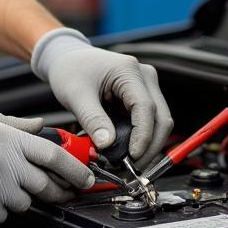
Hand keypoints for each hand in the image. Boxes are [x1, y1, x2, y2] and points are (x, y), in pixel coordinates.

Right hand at [0, 112, 94, 222]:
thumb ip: (16, 125)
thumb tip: (42, 126)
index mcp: (7, 138)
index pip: (55, 156)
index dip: (76, 169)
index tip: (86, 178)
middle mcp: (5, 163)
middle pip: (47, 185)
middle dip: (58, 191)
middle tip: (59, 192)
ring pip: (25, 202)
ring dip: (18, 197)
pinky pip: (3, 215)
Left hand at [31, 28, 172, 167]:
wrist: (67, 59)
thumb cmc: (70, 70)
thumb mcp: (76, 95)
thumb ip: (92, 119)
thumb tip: (107, 144)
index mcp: (129, 71)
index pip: (146, 108)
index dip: (143, 136)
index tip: (132, 157)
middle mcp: (144, 77)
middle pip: (161, 118)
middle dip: (150, 146)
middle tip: (133, 168)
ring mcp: (145, 87)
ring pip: (158, 122)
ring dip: (147, 145)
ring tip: (128, 163)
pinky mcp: (140, 97)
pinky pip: (148, 122)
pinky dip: (140, 139)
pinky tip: (126, 151)